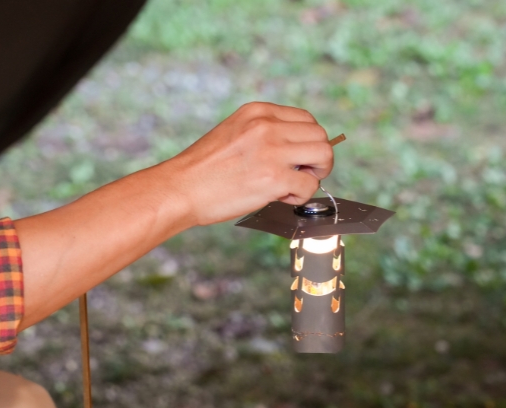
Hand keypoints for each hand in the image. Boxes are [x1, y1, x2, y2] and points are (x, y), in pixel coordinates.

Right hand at [165, 101, 333, 224]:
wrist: (181, 188)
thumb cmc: (203, 168)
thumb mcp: (234, 132)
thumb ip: (263, 133)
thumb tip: (296, 149)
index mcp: (258, 112)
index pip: (306, 119)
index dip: (308, 141)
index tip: (299, 158)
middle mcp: (267, 126)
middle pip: (321, 135)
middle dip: (318, 158)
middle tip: (302, 174)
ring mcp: (272, 151)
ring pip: (324, 155)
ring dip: (315, 174)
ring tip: (294, 185)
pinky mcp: (274, 178)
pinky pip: (309, 186)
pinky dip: (301, 196)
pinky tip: (281, 198)